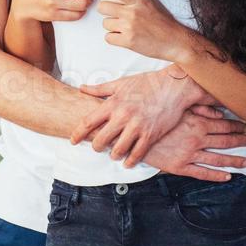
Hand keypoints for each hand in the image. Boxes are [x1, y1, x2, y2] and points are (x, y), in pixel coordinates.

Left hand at [69, 68, 211, 167]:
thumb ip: (100, 89)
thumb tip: (82, 88)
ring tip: (113, 154)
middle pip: (101, 140)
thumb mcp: (121, 83)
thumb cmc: (147, 83)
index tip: (72, 141)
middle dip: (96, 147)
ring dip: (113, 155)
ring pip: (117, 150)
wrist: (173, 86)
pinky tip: (127, 162)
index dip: (77, 134)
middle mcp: (123, 116)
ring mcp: (137, 127)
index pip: (88, 122)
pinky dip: (130, 161)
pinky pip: (137, 154)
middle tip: (97, 147)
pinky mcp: (150, 135)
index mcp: (113, 103)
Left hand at [95, 0, 195, 61]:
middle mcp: (132, 12)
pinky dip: (113, 38)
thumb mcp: (151, 3)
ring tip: (122, 27)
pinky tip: (122, 36)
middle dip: (105, 10)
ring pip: (105, 23)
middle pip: (103, 7)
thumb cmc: (163, 22)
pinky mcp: (128, 41)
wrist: (175, 41)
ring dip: (111, 26)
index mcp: (139, 0)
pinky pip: (108, 37)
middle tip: (111, 13)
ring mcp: (129, 27)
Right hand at [140, 108, 245, 182]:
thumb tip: (218, 112)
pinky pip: (203, 173)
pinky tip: (226, 176)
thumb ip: (199, 109)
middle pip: (225, 141)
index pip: (224, 125)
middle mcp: (196, 139)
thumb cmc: (155, 119)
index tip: (245, 128)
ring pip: (218, 159)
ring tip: (244, 162)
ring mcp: (189, 155)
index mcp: (196, 123)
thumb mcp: (177, 109)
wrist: (135, 135)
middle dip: (239, 142)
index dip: (237, 127)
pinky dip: (216, 176)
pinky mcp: (181, 167)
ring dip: (233, 161)